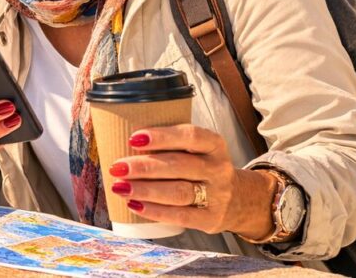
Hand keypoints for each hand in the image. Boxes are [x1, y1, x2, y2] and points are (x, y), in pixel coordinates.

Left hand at [108, 124, 275, 238]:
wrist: (237, 199)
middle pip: (179, 166)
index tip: (133, 139)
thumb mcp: (195, 149)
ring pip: (178, 192)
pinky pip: (181, 216)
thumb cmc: (201, 166)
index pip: (190, 136)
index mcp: (214, 144)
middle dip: (144, 166)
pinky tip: (134, 205)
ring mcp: (218, 195)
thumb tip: (120, 139)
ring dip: (145, 190)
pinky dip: (155, 211)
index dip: (162, 137)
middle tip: (117, 167)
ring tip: (119, 187)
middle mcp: (218, 168)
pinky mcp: (211, 219)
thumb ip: (168, 143)